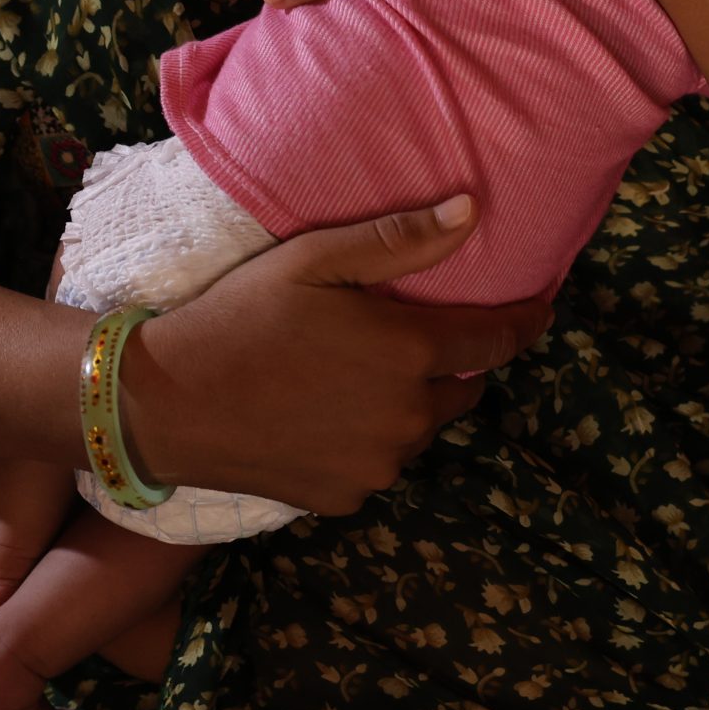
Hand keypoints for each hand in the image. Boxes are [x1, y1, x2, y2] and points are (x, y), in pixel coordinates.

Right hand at [117, 197, 553, 514]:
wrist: (165, 402)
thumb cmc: (240, 316)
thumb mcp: (315, 260)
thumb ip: (399, 240)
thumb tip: (472, 212)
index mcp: (407, 355)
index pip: (495, 341)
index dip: (524, 323)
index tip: (542, 310)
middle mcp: (405, 418)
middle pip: (459, 390)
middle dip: (449, 364)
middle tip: (409, 337)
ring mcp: (375, 466)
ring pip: (417, 429)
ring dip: (407, 403)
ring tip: (358, 374)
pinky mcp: (343, 497)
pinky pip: (377, 463)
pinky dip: (369, 439)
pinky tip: (327, 414)